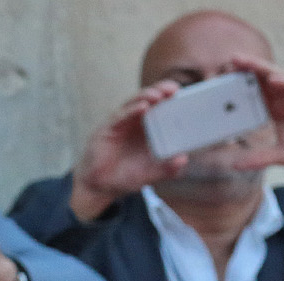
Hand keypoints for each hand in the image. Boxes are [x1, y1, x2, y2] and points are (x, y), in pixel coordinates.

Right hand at [68, 79, 188, 219]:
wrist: (100, 187)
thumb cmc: (125, 176)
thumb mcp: (150, 174)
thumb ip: (167, 168)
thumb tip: (183, 159)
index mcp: (147, 129)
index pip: (160, 107)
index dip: (170, 99)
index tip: (183, 94)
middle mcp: (134, 122)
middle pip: (148, 100)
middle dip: (160, 91)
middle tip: (173, 89)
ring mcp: (120, 124)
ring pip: (134, 103)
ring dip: (147, 97)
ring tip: (159, 95)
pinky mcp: (107, 129)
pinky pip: (121, 116)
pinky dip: (132, 110)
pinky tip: (143, 107)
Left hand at [223, 55, 283, 178]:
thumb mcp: (282, 155)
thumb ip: (260, 158)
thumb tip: (235, 166)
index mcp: (277, 110)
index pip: (256, 93)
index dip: (241, 85)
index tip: (222, 78)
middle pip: (265, 81)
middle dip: (249, 69)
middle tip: (230, 59)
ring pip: (281, 79)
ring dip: (264, 70)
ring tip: (247, 62)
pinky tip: (275, 80)